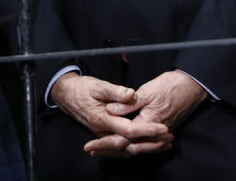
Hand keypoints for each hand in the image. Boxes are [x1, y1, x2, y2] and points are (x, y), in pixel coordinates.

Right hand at [50, 73, 169, 158]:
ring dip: (146, 148)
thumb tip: (130, 95)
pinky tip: (148, 146)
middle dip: (151, 143)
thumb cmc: (82, 89)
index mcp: (102, 120)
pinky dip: (136, 147)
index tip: (163, 128)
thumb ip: (115, 92)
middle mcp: (103, 131)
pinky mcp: (104, 134)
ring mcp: (103, 135)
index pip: (129, 130)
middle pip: (130, 144)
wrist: (66, 95)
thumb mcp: (98, 85)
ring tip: (165, 145)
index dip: (147, 130)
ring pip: (126, 148)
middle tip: (169, 140)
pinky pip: (121, 147)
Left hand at [87, 71, 205, 156]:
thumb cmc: (171, 86)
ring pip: (137, 149)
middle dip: (109, 151)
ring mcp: (159, 134)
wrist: (192, 86)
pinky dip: (134, 147)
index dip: (104, 144)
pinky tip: (126, 146)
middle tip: (93, 151)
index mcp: (148, 122)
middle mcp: (154, 133)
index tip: (90, 146)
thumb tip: (110, 110)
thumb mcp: (146, 91)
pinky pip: (146, 145)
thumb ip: (128, 103)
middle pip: (128, 149)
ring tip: (105, 150)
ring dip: (120, 151)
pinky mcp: (162, 131)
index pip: (122, 139)